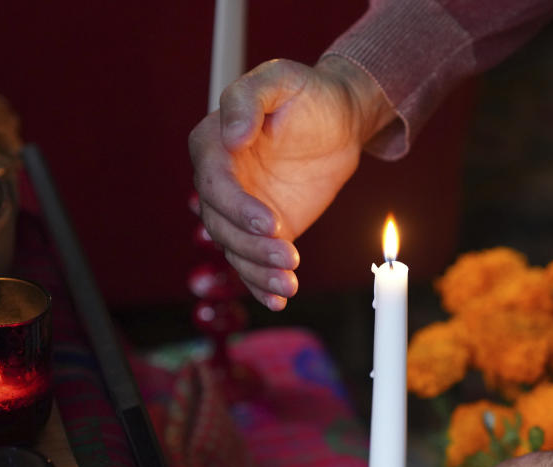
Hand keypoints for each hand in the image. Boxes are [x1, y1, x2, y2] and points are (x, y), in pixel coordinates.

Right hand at [188, 56, 393, 309]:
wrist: (338, 122)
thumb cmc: (308, 94)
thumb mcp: (280, 80)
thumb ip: (249, 99)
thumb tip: (231, 136)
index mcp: (213, 143)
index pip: (214, 181)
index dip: (237, 206)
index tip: (270, 222)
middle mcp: (218, 181)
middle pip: (220, 223)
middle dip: (252, 245)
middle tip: (289, 257)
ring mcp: (238, 210)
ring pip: (235, 249)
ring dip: (259, 271)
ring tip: (290, 285)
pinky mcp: (260, 232)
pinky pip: (252, 264)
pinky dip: (262, 286)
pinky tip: (279, 300)